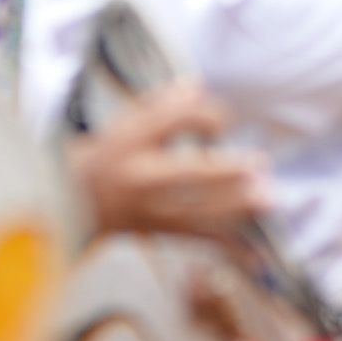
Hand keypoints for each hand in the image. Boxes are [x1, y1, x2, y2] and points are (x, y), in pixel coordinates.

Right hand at [68, 82, 270, 238]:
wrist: (75, 200)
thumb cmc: (109, 153)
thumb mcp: (126, 121)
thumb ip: (161, 103)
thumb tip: (197, 88)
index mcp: (129, 142)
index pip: (169, 121)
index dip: (202, 117)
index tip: (222, 122)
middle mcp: (138, 178)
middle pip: (186, 175)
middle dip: (226, 171)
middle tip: (259, 164)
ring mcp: (148, 209)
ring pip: (196, 213)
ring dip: (235, 207)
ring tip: (267, 198)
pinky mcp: (158, 231)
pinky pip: (195, 240)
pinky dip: (226, 246)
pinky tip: (255, 252)